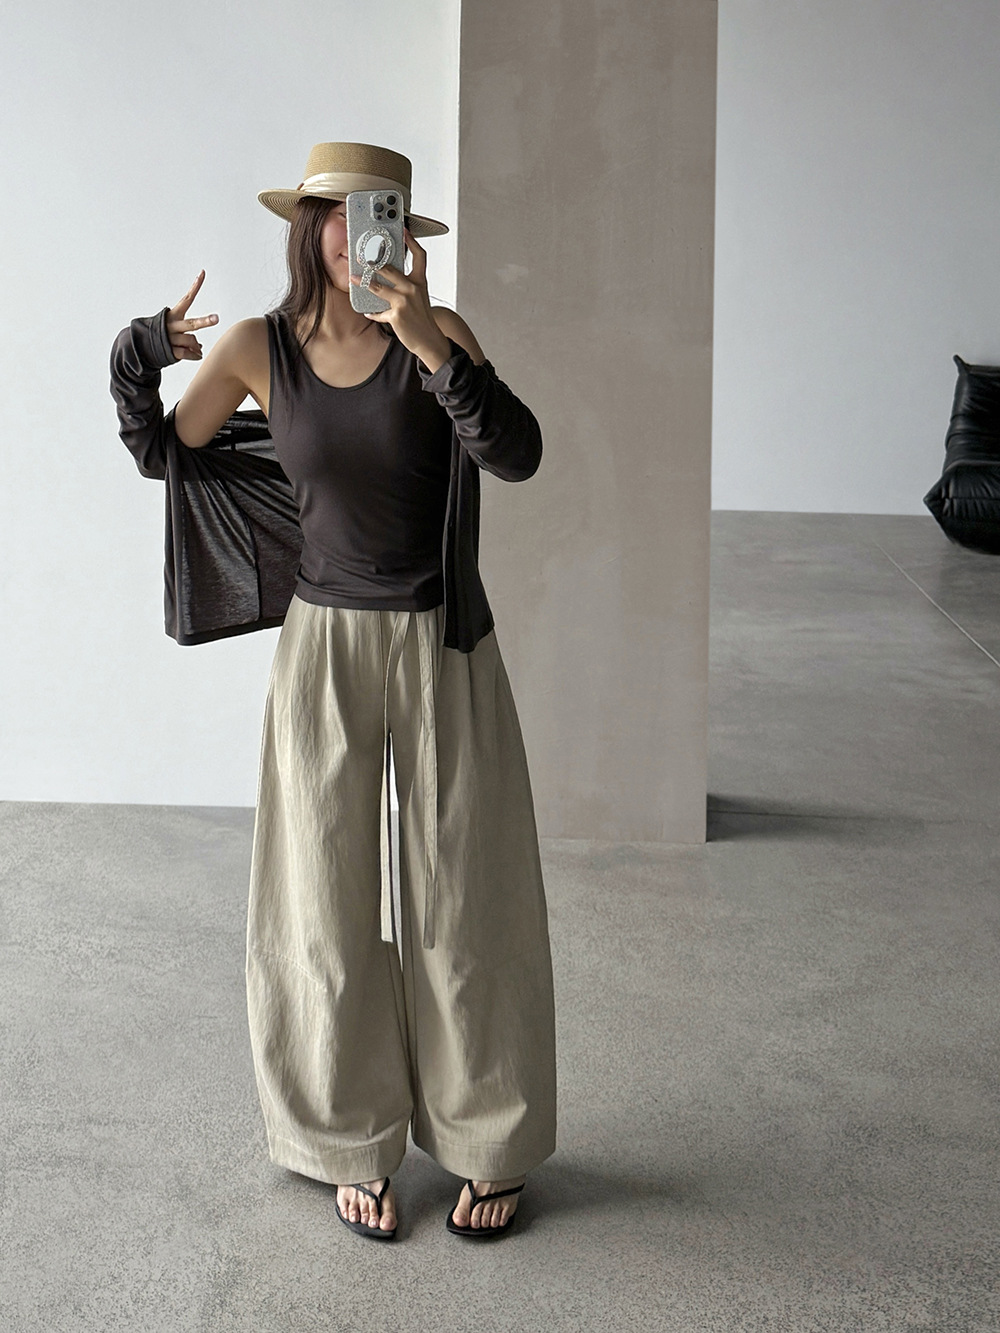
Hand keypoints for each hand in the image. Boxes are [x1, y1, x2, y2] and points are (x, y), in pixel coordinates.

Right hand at [167, 270, 218, 360]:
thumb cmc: (163, 335)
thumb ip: (189, 335)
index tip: (202, 272)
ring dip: (196, 346)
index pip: (186, 299)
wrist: (142, 348)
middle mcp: (171, 325)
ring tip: (196, 348)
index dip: (195, 286)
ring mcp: (170, 338)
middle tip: (216, 318)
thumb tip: (199, 347)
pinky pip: (188, 354)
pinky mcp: (170, 351)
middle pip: (191, 324)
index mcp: (173, 315)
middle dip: (204, 321)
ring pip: (192, 341)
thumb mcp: (174, 328)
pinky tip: (197, 355)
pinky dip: (195, 355)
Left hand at [351, 228, 449, 366]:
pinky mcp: (396, 315)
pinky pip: (378, 311)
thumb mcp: (420, 297)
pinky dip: (372, 312)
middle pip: (389, 269)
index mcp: (420, 282)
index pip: (419, 256)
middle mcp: (413, 289)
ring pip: (378, 287)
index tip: (403, 230)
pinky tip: (367, 311)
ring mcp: (404, 302)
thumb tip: (386, 277)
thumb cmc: (422, 318)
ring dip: (362, 282)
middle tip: (361, 257)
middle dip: (372, 262)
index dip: (411, 241)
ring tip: (353, 278)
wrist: (430, 340)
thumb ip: (407, 285)